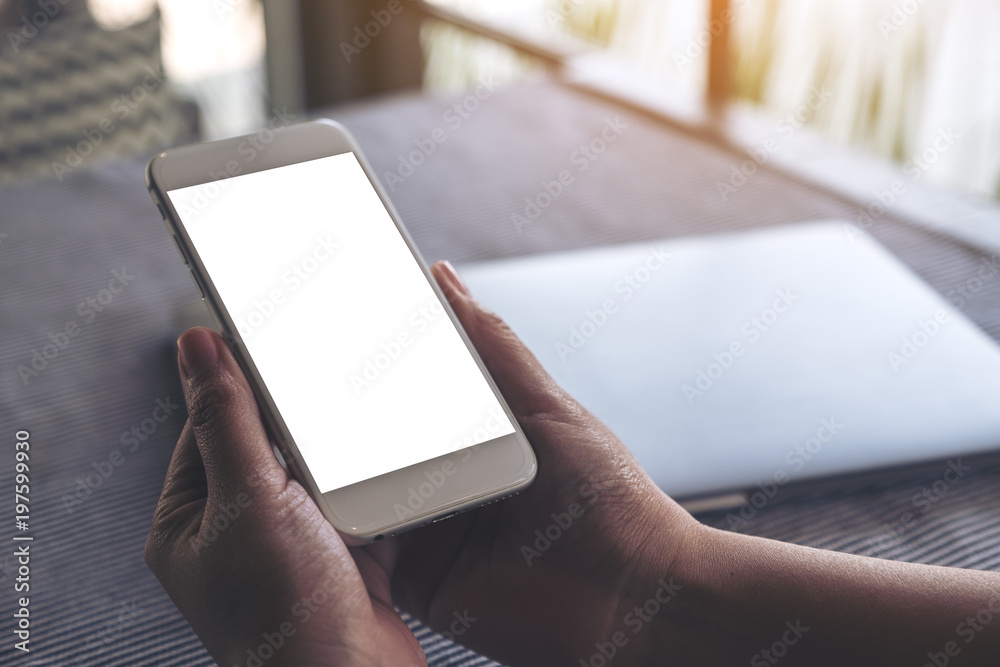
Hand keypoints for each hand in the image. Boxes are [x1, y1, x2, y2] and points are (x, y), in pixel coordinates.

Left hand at [144, 325, 425, 666]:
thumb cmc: (283, 616)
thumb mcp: (247, 501)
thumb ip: (226, 419)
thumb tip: (195, 346)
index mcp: (191, 520)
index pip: (209, 425)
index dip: (239, 381)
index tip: (270, 337)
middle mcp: (237, 533)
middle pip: (267, 444)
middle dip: (299, 415)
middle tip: (327, 372)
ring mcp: (293, 547)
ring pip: (318, 471)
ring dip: (342, 448)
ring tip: (363, 416)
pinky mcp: (342, 558)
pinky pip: (358, 501)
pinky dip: (375, 484)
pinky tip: (392, 463)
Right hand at [145, 261, 698, 666]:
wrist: (632, 600)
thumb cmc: (607, 501)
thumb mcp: (547, 408)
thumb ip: (494, 349)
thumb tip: (444, 280)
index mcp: (469, 434)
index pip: (400, 392)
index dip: (358, 364)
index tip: (310, 327)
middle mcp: (440, 480)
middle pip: (368, 442)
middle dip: (324, 415)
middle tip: (269, 374)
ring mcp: (426, 530)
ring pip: (357, 493)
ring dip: (319, 470)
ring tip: (271, 428)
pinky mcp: (416, 578)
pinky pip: (363, 549)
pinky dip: (333, 529)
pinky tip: (301, 498)